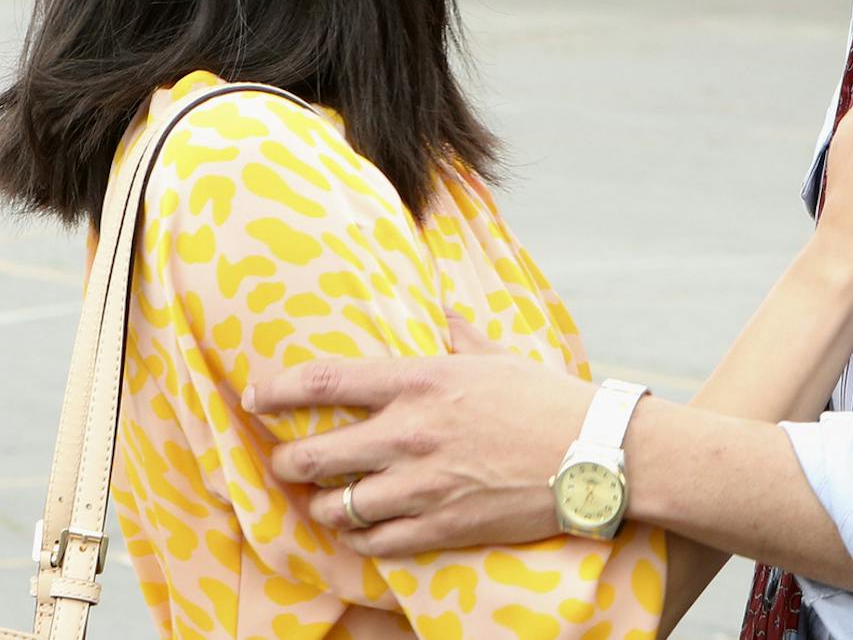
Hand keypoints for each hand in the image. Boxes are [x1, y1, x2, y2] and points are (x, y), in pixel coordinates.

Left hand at [249, 317, 590, 556]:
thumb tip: (438, 309)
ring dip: (322, 508)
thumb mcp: (497, 355)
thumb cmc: (548, 399)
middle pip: (317, 455)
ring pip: (339, 506)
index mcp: (421, 380)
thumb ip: (457, 334)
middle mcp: (411, 432)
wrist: (595, 454)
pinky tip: (359, 534)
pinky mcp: (443, 526)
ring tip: (322, 505)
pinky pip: (377, 542)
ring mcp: (424, 484)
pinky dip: (359, 540)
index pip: (328, 381)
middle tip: (284, 463)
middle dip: (289, 462)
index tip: (256, 397)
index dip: (279, 390)